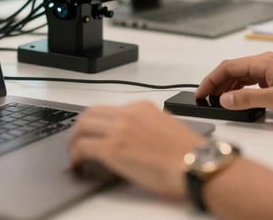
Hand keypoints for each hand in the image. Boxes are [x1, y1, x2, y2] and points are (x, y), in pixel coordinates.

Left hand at [68, 101, 204, 199]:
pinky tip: (78, 164)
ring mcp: (119, 129)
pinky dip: (75, 155)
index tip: (94, 132)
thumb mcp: (167, 129)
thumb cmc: (190, 155)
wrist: (198, 165)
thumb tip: (136, 139)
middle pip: (91, 113)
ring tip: (74, 154)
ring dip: (74, 140)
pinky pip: (82, 146)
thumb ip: (149, 127)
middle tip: (77, 142)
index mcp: (143, 108)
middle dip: (80, 128)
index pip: (110, 109)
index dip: (97, 122)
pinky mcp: (113, 149)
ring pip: (82, 126)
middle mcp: (129, 114)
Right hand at [195, 52, 272, 119]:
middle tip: (206, 98)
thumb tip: (224, 99)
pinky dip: (241, 89)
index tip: (201, 92)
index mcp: (263, 62)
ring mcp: (271, 70)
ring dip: (228, 87)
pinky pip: (252, 81)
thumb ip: (246, 99)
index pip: (228, 67)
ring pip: (242, 75)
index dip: (211, 80)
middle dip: (217, 84)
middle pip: (233, 70)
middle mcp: (266, 62)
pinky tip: (239, 99)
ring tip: (219, 101)